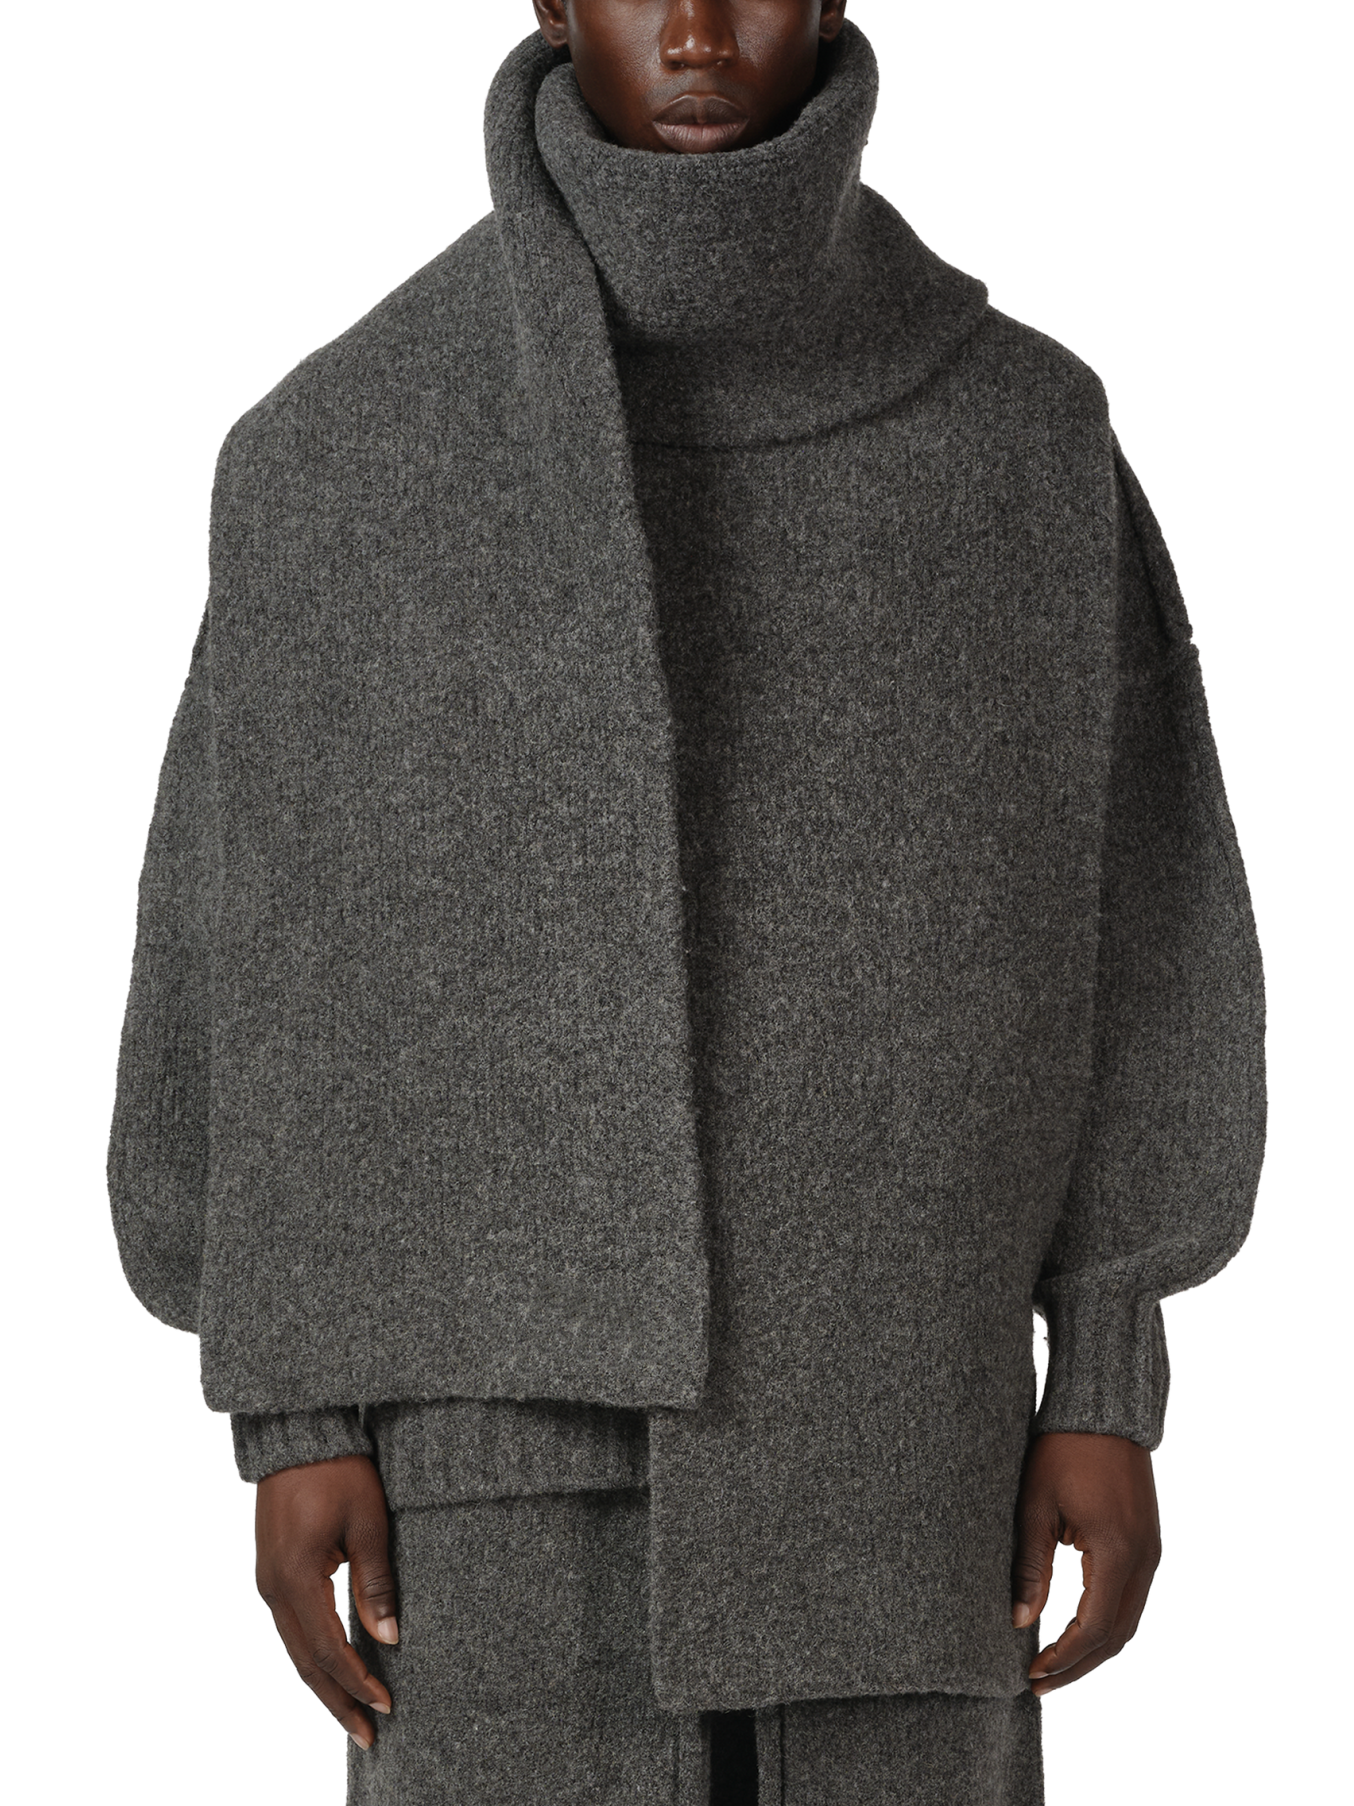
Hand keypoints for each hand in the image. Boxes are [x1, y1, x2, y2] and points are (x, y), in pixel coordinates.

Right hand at [255, 1454, 398, 1748]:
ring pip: (296, 1649)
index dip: (357, 1682)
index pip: (327, 1650)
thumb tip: (390, 1638)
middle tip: (370, 1735)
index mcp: (295, 1577)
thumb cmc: (338, 1468)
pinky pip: (293, 1628)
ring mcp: (268, 1580)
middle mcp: (273, 1587)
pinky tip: (336, 1668)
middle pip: (305, 1662)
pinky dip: (314, 1655)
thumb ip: (377, 1582)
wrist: (299, 1433)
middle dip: (338, 1701)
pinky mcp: (273, 1571)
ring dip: (325, 1683)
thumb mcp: (368, 1521)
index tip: (387, 1706)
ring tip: (355, 1713)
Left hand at [1011, 1431, 1160, 1695]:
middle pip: (1115, 1636)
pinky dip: (1106, 1624)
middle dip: (1078, 1666)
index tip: (1031, 1674)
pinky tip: (1077, 1631)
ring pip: (1127, 1622)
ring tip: (1054, 1666)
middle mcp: (1144, 1560)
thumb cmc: (1063, 1449)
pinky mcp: (1147, 1543)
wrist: (1104, 1410)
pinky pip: (1131, 1599)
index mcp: (1117, 1552)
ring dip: (1094, 1649)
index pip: (1093, 1628)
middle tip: (1039, 1684)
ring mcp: (1151, 1552)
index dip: (1063, 1658)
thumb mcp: (1036, 1506)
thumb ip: (1029, 1566)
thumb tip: (1018, 1621)